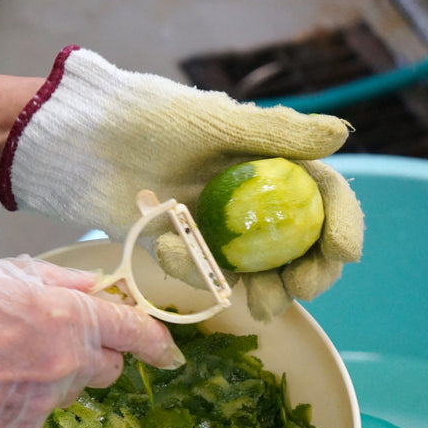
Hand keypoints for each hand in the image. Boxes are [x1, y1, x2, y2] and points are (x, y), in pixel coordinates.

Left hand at [0, 46, 362, 320]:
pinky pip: (202, 272)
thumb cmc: (149, 120)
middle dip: (310, 270)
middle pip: (299, 242)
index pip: (322, 195)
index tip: (343, 251)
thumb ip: (274, 134)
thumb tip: (340, 137)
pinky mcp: (181, 247)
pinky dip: (193, 271)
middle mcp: (250, 198)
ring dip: (268, 291)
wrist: (84, 144)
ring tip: (265, 307)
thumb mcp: (214, 122)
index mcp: (269, 162)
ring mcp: (216, 226)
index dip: (340, 223)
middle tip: (304, 290)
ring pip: (258, 269)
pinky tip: (166, 250)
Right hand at [0, 256, 181, 427]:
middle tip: (57, 340)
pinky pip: (40, 414)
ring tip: (6, 361)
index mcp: (66, 317)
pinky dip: (25, 401)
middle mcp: (66, 365)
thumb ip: (54, 280)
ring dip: (57, 377)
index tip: (169, 348)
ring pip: (73, 391)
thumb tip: (92, 287)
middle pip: (110, 367)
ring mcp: (45, 404)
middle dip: (97, 354)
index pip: (135, 331)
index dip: (158, 340)